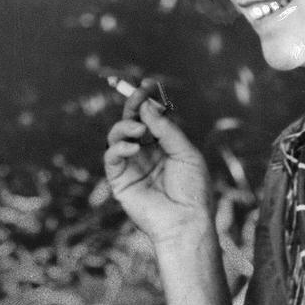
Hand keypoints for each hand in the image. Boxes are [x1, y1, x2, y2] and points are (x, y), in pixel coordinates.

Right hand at [104, 78, 214, 244]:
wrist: (186, 222)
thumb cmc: (193, 190)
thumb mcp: (185, 152)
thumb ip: (166, 129)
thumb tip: (146, 106)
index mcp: (164, 146)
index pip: (151, 117)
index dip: (148, 100)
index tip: (149, 83)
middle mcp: (146, 153)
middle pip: (132, 121)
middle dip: (133, 104)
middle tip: (138, 93)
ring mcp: (132, 166)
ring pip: (117, 136)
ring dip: (125, 125)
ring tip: (137, 128)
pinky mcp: (120, 181)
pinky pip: (112, 158)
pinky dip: (119, 148)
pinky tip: (133, 148)